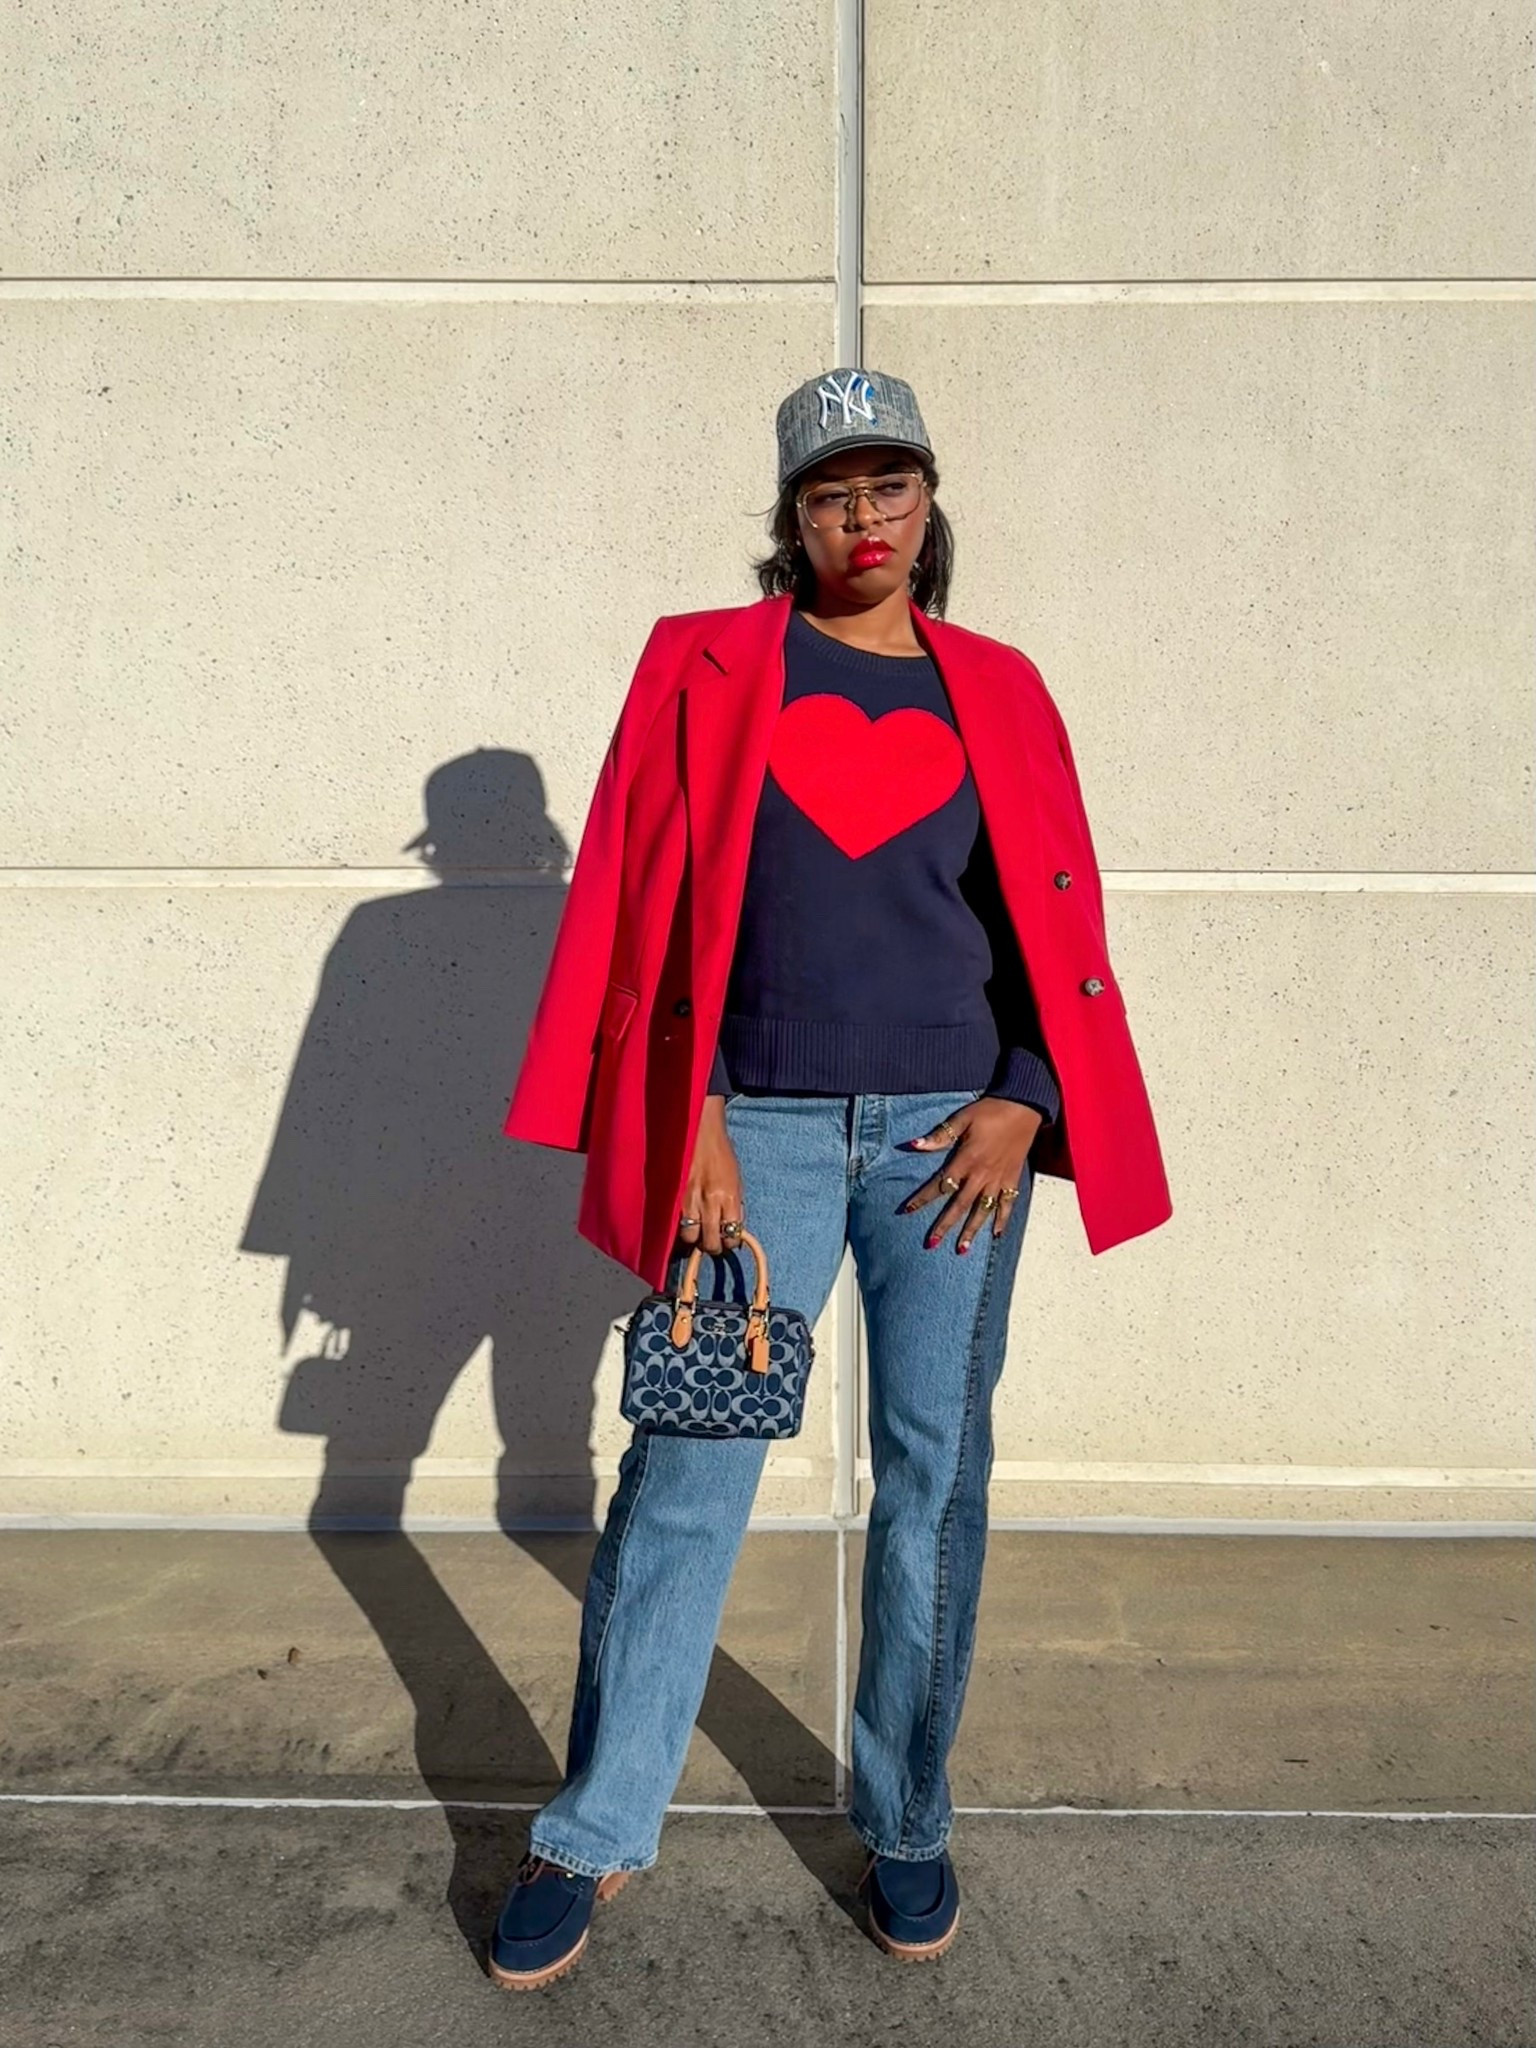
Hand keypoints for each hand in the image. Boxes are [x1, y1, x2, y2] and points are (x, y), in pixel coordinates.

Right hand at [678, 1095, 745, 1256]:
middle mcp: (708, 1202)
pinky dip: (679, 1226)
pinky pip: (675, 1222)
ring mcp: (688, 1200)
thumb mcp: (736, 1180)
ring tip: (696, 1233)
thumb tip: (734, 1227)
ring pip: (688, 1237)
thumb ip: (734, 1205)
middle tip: (712, 1242)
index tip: (729, 1240)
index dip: (731, 1243)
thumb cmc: (720, 1153)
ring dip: (693, 1239)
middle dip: (712, 1246)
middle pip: (709, 1243)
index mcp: (729, 1197)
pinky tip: (683, 1222)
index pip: (731, 1235)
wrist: (699, 1130)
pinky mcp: (672, 1196)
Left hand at [901, 1097, 1039, 1250]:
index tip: (908, 1210)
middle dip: (944, 1225)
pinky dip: (1003, 1220)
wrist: (1024, 1106)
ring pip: (983, 1211)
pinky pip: (1008, 1204)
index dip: (923, 1198)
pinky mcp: (1013, 1179)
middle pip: (959, 1205)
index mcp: (967, 1159)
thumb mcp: (962, 1118)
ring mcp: (999, 1179)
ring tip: (962, 1249)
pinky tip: (996, 1234)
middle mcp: (982, 1174)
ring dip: (972, 1230)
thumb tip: (914, 1145)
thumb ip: (940, 1136)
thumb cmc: (991, 1110)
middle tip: (931, 1244)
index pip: (941, 1184)